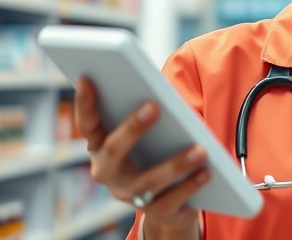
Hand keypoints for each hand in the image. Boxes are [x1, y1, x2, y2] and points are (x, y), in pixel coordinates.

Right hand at [76, 78, 207, 239]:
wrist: (169, 205)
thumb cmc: (156, 154)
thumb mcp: (148, 135)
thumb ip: (145, 114)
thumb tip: (160, 95)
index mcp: (101, 147)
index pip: (88, 124)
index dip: (85, 103)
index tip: (86, 78)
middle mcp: (108, 173)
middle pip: (116, 150)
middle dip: (133, 127)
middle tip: (153, 106)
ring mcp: (129, 196)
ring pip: (149, 181)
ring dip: (175, 164)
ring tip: (200, 149)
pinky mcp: (156, 213)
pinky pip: (171, 201)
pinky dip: (190, 186)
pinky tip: (206, 172)